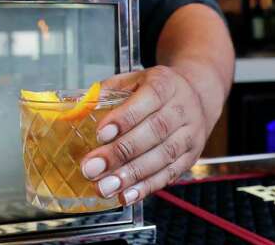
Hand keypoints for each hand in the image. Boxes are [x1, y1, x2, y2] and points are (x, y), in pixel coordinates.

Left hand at [80, 65, 208, 205]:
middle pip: (154, 132)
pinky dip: (147, 187)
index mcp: (165, 84)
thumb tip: (78, 109)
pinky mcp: (190, 157)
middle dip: (121, 153)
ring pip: (163, 156)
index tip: (101, 133)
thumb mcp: (133, 80)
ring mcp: (189, 135)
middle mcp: (181, 109)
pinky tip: (126, 195)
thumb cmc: (156, 90)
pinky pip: (170, 174)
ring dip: (131, 175)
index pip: (149, 98)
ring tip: (105, 187)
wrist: (196, 97)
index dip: (125, 118)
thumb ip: (107, 92)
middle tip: (92, 168)